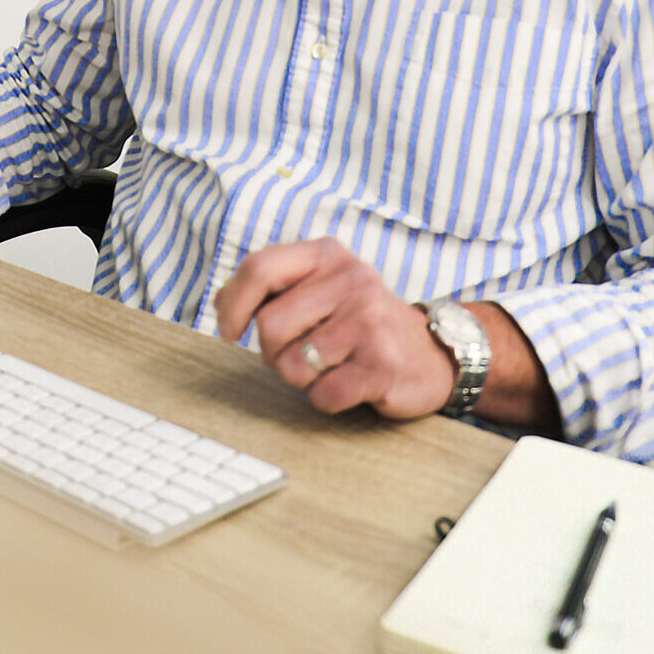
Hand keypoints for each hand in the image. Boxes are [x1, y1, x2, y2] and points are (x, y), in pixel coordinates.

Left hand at [214, 238, 455, 419]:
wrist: (431, 354)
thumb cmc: (359, 323)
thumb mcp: (321, 287)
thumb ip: (272, 288)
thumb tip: (221, 305)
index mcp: (327, 255)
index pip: (259, 267)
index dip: (233, 304)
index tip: (229, 332)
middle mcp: (350, 279)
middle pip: (269, 326)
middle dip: (274, 353)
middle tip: (303, 354)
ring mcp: (369, 321)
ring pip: (293, 365)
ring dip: (302, 378)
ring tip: (332, 365)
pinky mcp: (382, 364)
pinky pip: (322, 395)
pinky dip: (327, 399)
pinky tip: (350, 384)